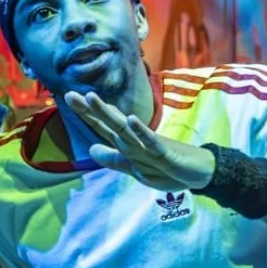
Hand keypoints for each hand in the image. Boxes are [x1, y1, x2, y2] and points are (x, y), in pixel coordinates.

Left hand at [65, 90, 215, 191]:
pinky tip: (131, 119)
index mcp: (127, 143)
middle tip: (70, 95)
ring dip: (109, 113)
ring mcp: (149, 145)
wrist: (198, 173)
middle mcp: (135, 139)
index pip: (102, 127)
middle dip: (91, 109)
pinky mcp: (164, 153)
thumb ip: (113, 159)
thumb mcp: (134, 168)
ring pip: (125, 128)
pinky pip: (151, 141)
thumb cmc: (166, 167)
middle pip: (109, 122)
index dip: (86, 114)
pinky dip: (141, 131)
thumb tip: (90, 150)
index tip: (67, 97)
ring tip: (92, 98)